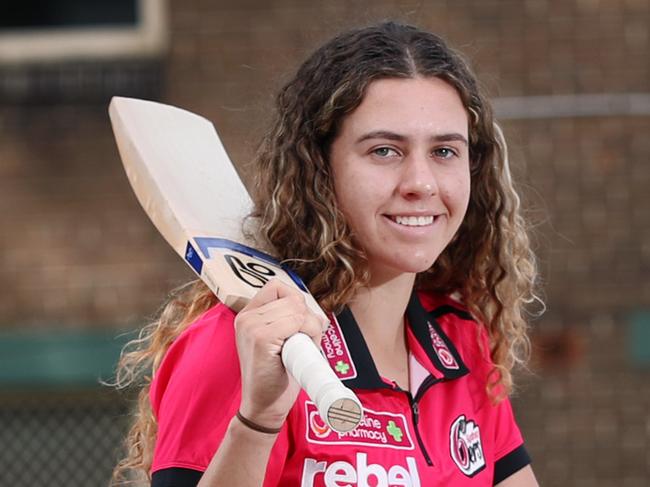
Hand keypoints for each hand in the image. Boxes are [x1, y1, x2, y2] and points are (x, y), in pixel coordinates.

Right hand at [234, 279, 325, 429]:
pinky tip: (299, 351)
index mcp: (249, 315)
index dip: (296, 303)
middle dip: (307, 318)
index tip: (299, 325)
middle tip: (303, 343)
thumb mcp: (279, 341)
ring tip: (300, 349)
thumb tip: (313, 311)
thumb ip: (289, 320)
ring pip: (297, 309)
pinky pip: (296, 322)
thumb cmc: (276, 375)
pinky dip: (308, 334)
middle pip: (292, 297)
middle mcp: (246, 317)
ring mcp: (251, 327)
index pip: (277, 287)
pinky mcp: (260, 338)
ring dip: (310, 328)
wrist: (265, 407)